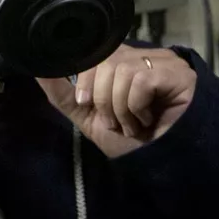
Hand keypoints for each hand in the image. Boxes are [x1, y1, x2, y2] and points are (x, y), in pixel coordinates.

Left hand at [38, 46, 195, 158]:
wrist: (160, 164)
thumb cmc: (130, 142)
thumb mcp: (90, 117)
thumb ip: (65, 93)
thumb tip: (40, 69)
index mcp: (124, 62)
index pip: (96, 53)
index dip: (85, 78)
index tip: (86, 104)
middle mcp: (145, 57)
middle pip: (107, 60)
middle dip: (102, 98)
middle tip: (116, 122)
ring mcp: (164, 63)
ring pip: (123, 70)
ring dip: (120, 107)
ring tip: (133, 125)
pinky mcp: (179, 75)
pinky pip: (142, 80)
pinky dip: (136, 106)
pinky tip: (147, 120)